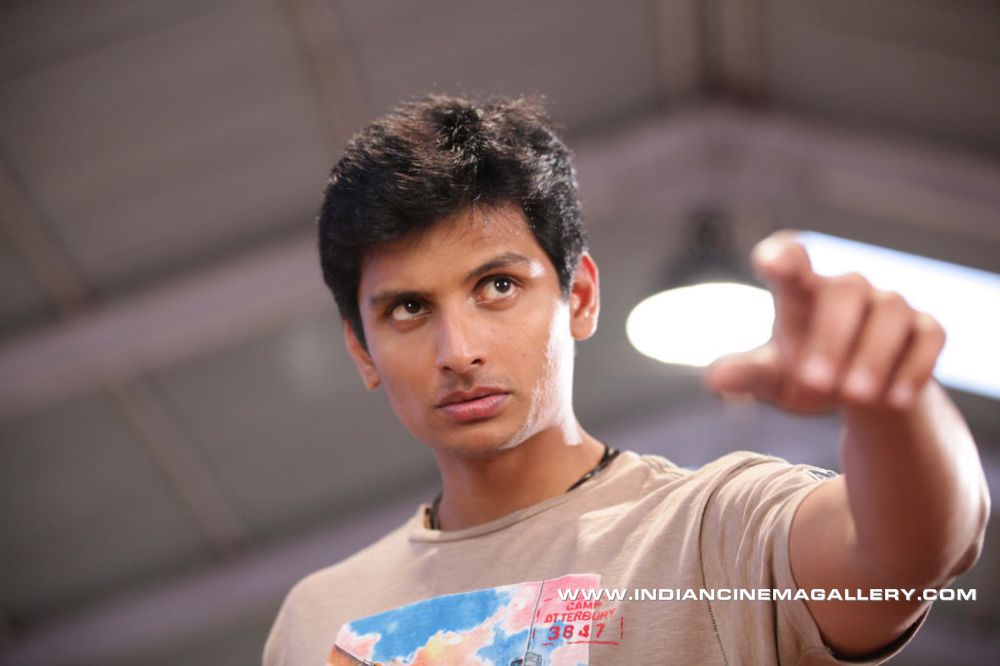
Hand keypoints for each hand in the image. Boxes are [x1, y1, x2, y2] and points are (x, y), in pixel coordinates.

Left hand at [706, 231, 946, 413]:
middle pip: (844, 291)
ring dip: (872, 354)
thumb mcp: (771, 379)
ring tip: (853, 396)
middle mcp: (847, 290)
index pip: (790, 258)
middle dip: (831, 336)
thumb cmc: (804, 374)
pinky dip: (912, 367)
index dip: (782, 256)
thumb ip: (748, 375)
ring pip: (889, 312)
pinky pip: (927, 336)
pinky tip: (893, 400)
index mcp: (801, 293)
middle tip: (814, 381)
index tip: (772, 262)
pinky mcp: (925, 329)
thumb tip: (716, 379)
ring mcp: (889, 306)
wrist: (861, 396)